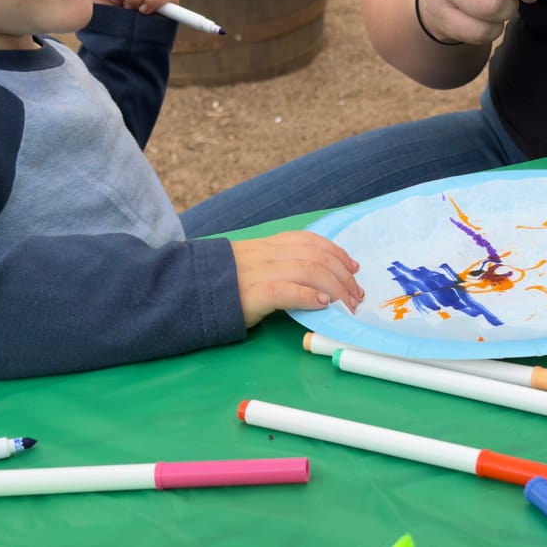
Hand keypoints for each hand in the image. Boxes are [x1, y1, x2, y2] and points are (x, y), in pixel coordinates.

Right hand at [231, 231, 364, 326]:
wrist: (190, 290)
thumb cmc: (225, 283)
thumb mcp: (254, 264)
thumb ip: (280, 265)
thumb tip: (315, 279)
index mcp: (269, 245)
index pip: (311, 241)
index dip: (336, 253)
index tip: (353, 267)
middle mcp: (268, 254)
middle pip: (316, 257)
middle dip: (342, 275)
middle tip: (356, 295)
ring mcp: (260, 272)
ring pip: (308, 271)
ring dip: (335, 288)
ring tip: (347, 304)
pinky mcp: (253, 294)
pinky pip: (287, 290)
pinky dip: (309, 296)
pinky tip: (323, 305)